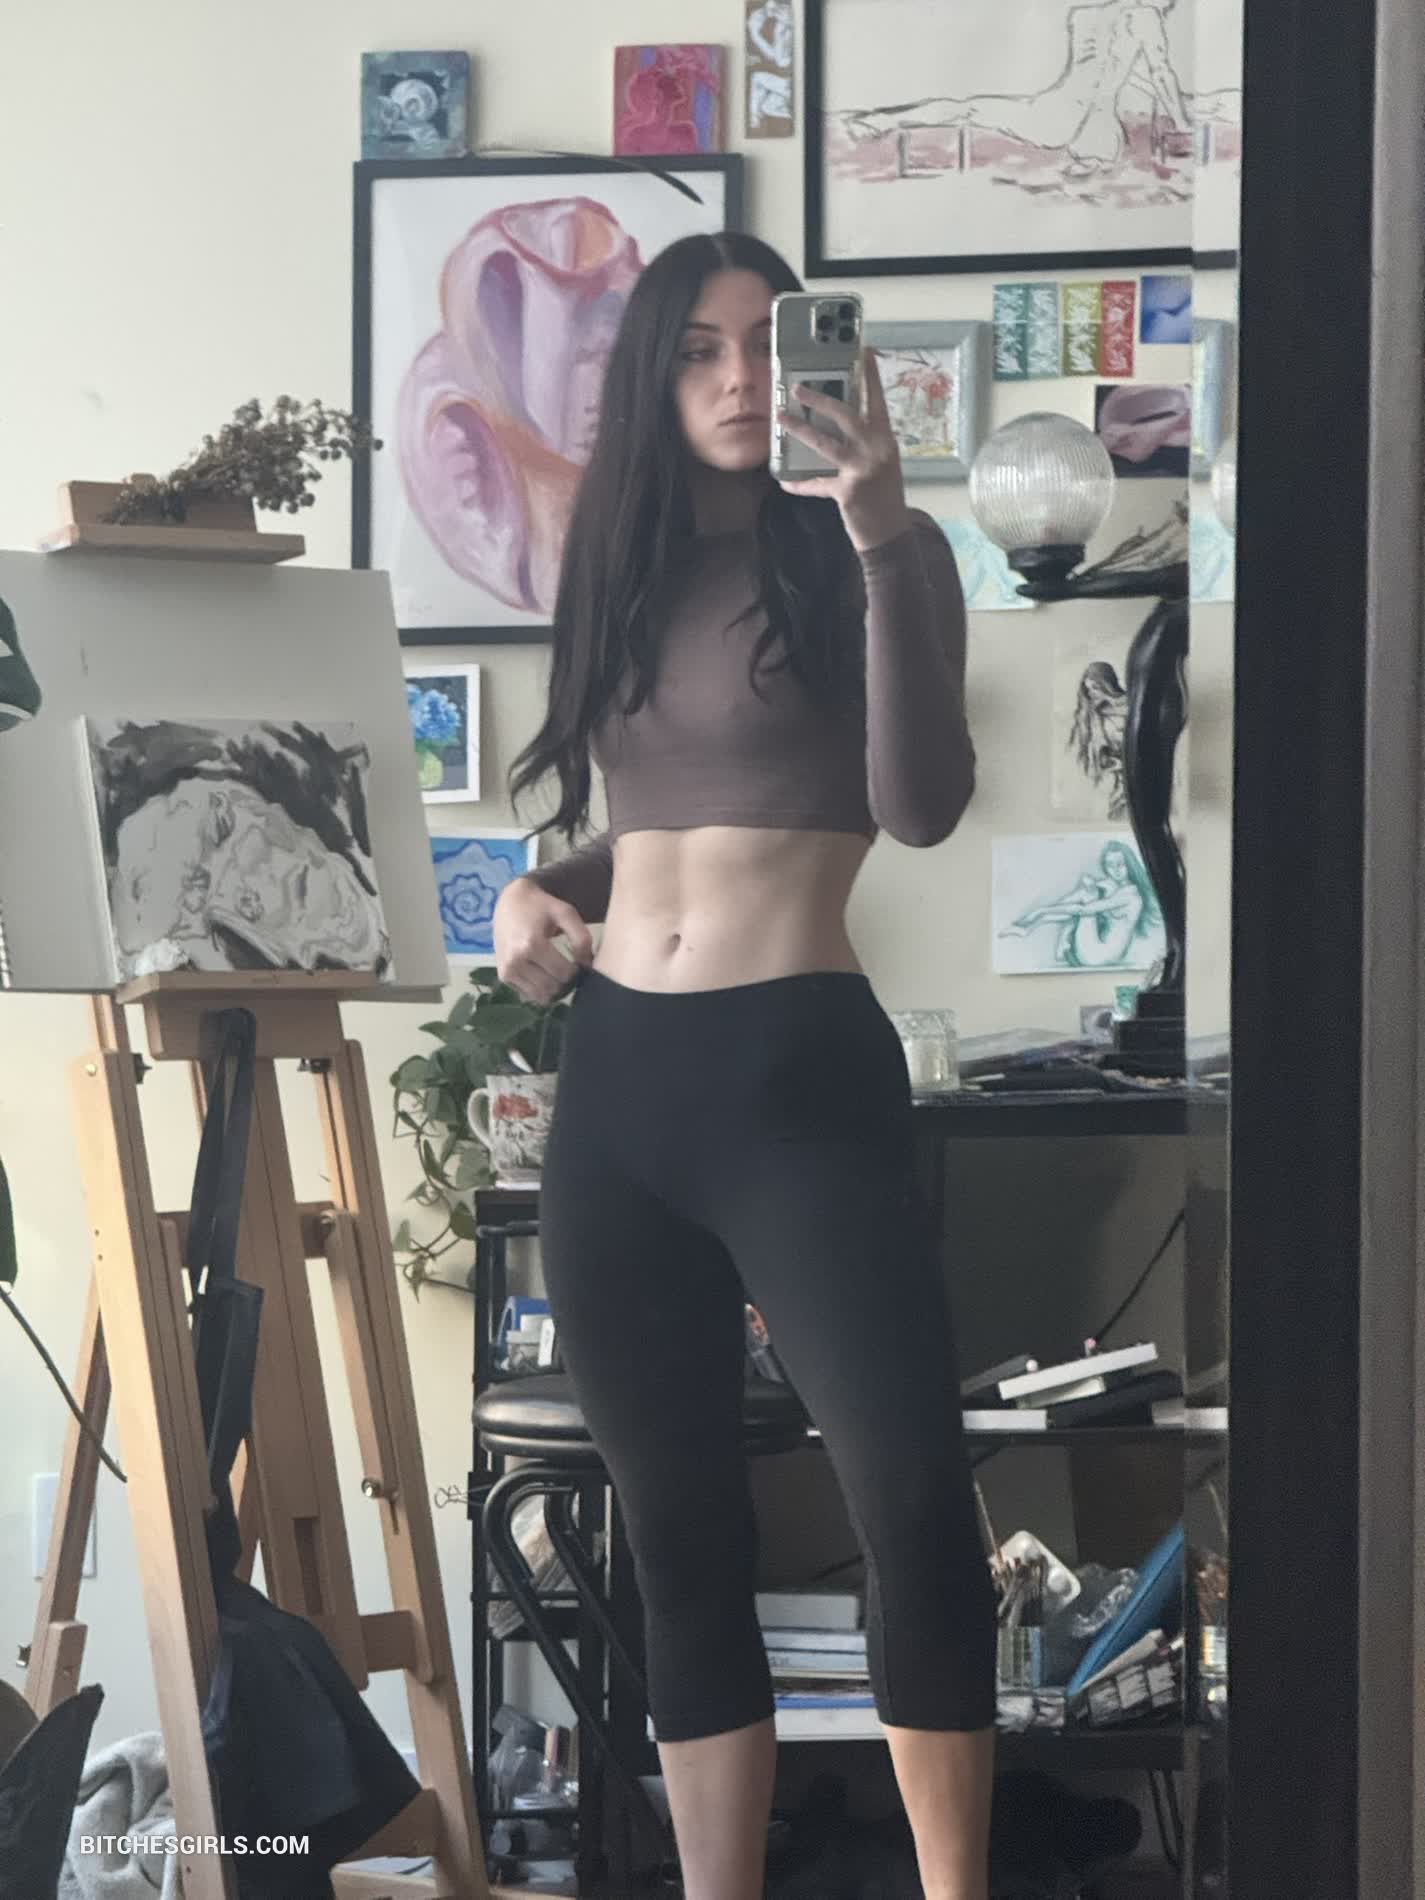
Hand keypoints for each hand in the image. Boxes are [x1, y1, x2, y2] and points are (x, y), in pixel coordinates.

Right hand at [493, 876, 593, 1004]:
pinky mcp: (504, 977)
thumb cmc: (541, 907)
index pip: (564, 974)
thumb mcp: (566, 914)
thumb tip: (587, 966)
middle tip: (571, 969)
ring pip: (541, 996)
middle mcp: (516, 961)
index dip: (577, 971)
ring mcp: (507, 971)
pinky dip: (541, 990)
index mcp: (531, 944)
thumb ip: (582, 939)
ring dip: (555, 989)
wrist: (510, 902)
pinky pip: (529, 995)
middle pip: (553, 988)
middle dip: (567, 982)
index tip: (579, 962)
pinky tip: (544, 974)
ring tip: (558, 972)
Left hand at [776, 348, 911, 552]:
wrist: (891, 535)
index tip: (863, 350)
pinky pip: (817, 484)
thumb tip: (832, 426)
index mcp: (885, 438)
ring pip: (826, 443)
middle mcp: (877, 448)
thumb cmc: (884, 497)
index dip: (870, 375)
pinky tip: (785, 483)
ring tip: (781, 417)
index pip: (877, 399)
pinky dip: (800, 484)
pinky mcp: (848, 491)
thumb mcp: (880, 464)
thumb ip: (863, 444)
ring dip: (800, 429)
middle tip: (798, 387)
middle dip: (820, 399)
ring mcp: (863, 469)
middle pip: (846, 415)